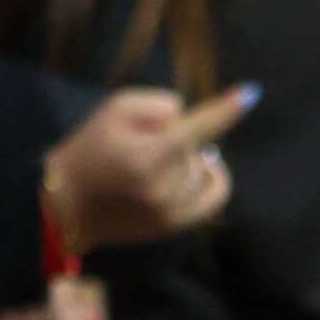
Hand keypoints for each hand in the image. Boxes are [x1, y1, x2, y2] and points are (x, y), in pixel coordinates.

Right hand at [42, 82, 257, 255]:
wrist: (68, 204)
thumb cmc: (90, 149)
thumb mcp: (114, 111)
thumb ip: (157, 106)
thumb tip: (188, 117)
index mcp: (149, 155)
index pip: (199, 127)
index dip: (227, 109)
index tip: (252, 93)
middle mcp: (165, 188)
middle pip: (197, 146)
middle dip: (179, 138)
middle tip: (145, 143)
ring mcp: (172, 211)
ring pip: (206, 170)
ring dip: (190, 159)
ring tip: (159, 160)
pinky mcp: (174, 226)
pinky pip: (214, 198)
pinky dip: (214, 179)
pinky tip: (203, 169)